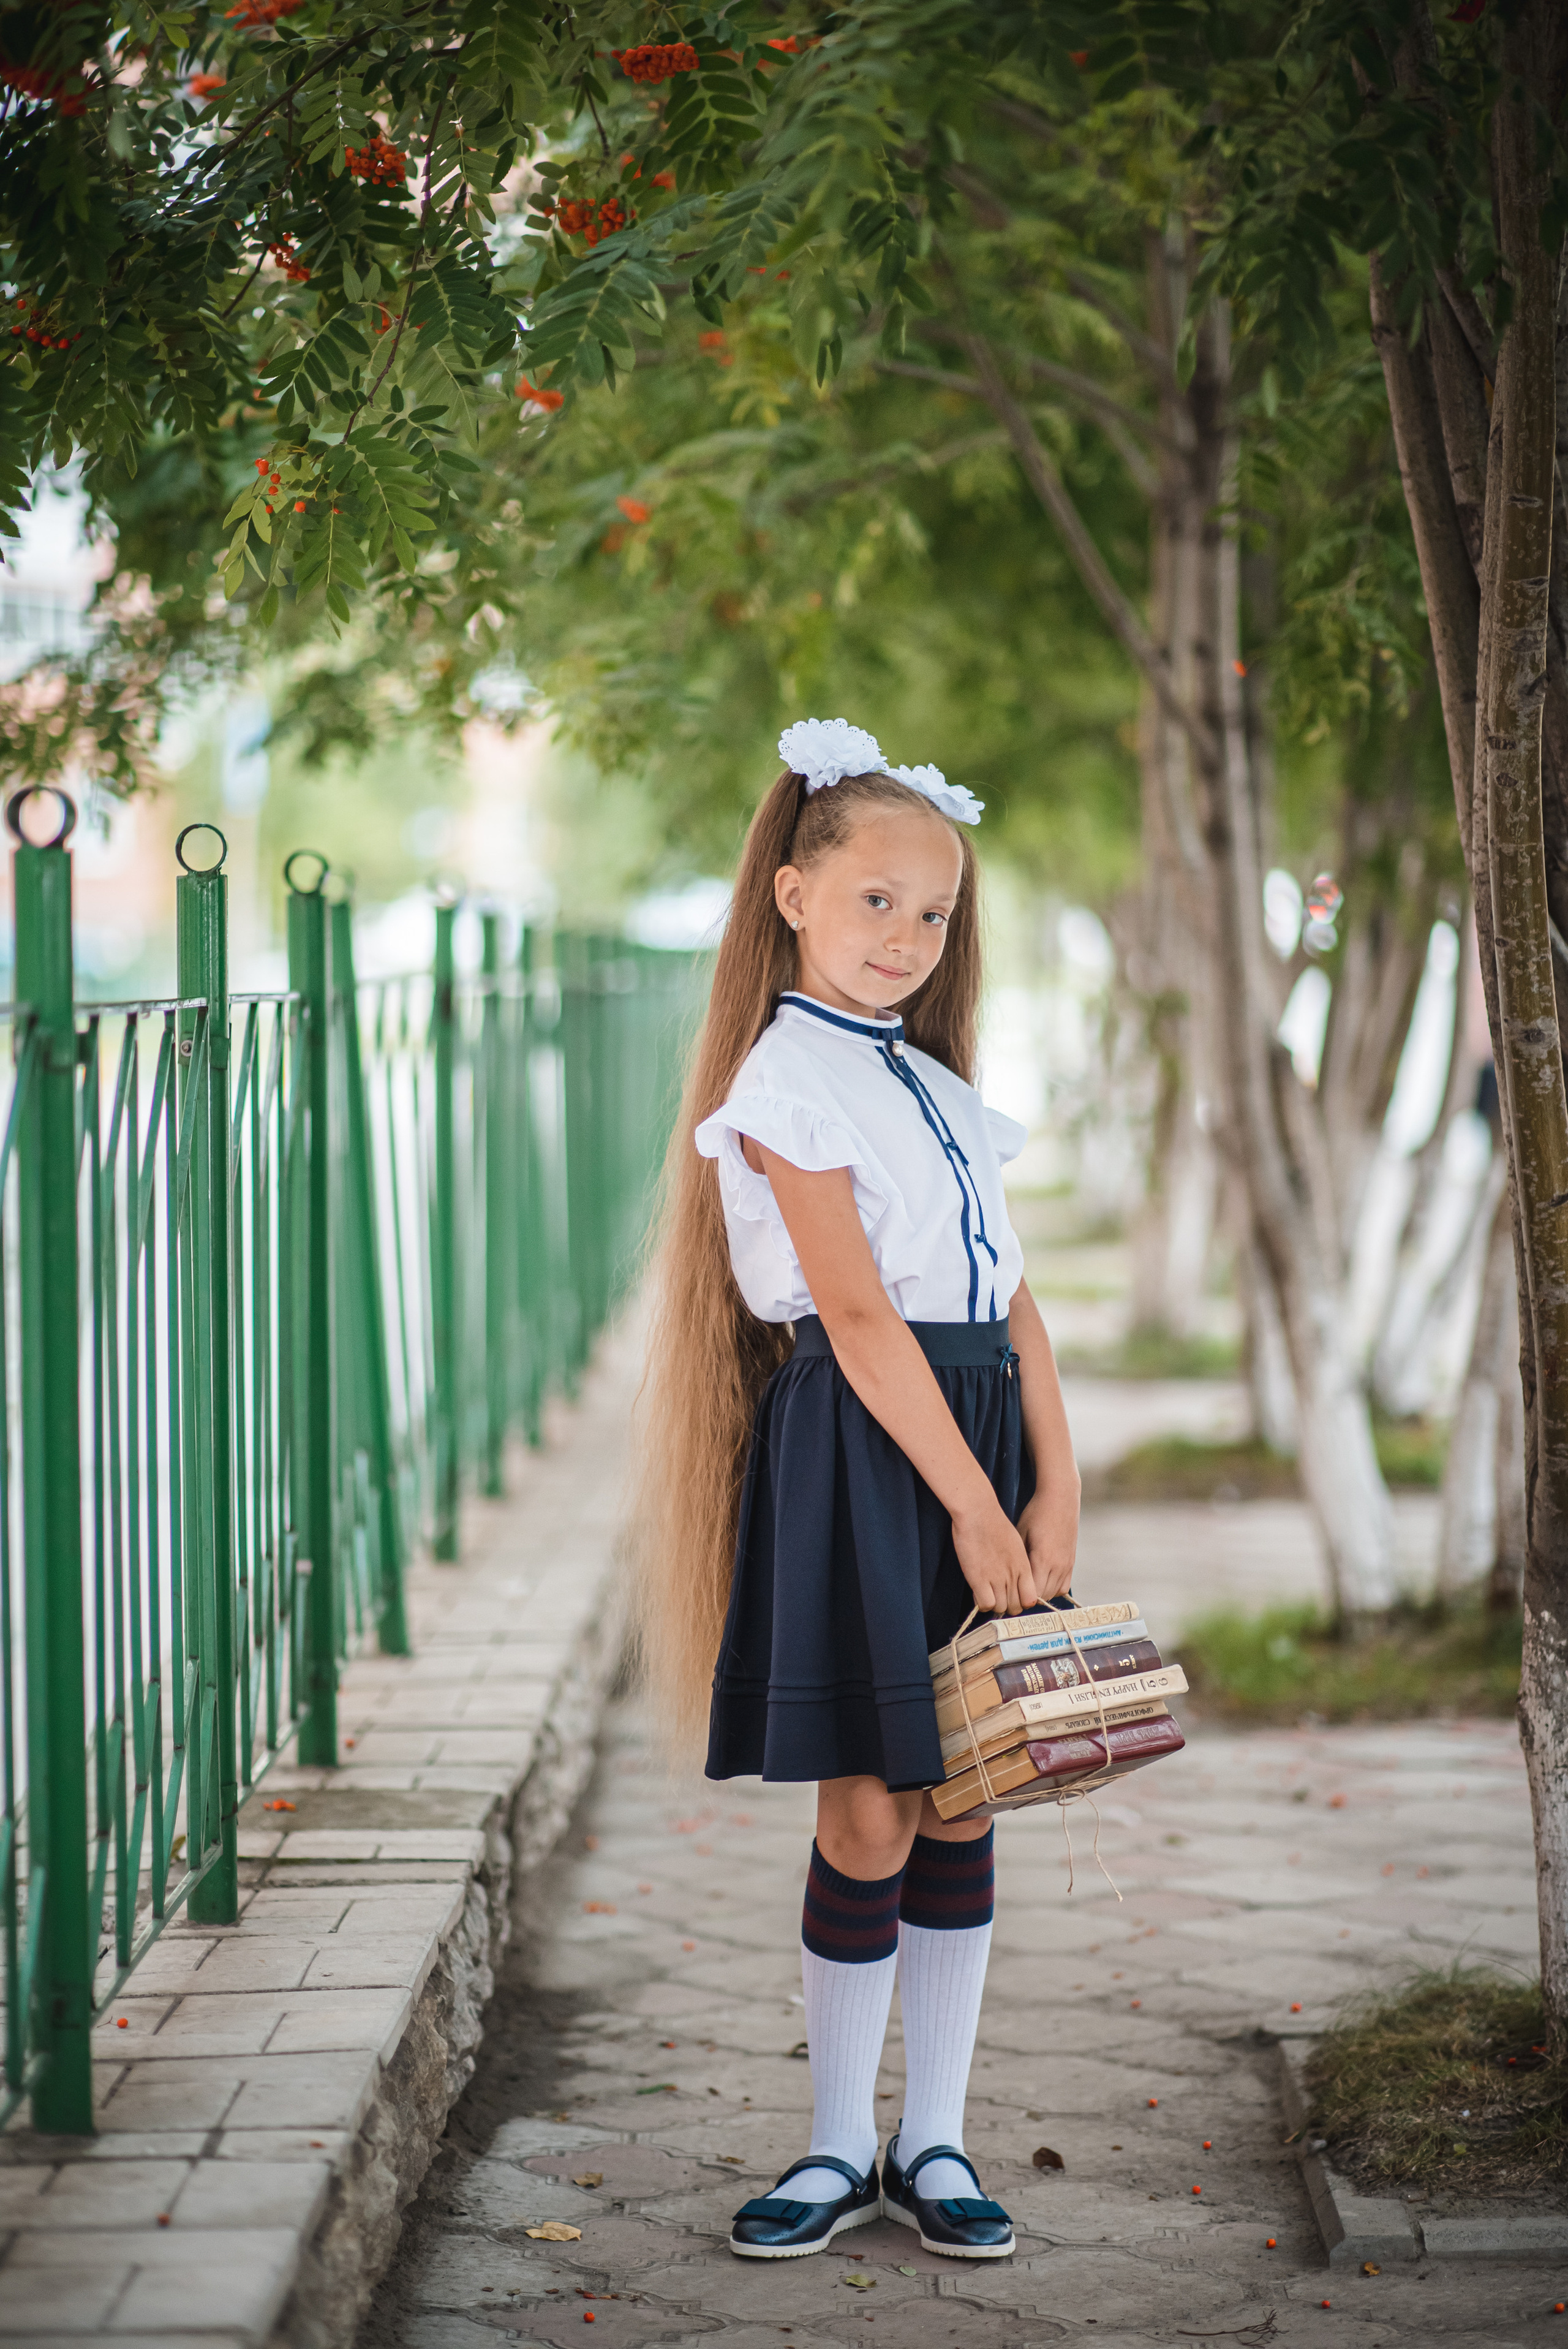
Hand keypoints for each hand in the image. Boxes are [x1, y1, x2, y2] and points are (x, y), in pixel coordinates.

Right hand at [952, 1504, 1038, 1618]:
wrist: (978, 1513)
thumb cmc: (994, 1523)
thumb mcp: (1016, 1543)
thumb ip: (1019, 1562)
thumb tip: (1016, 1573)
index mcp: (1024, 1566)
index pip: (1031, 1599)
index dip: (1022, 1601)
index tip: (1013, 1597)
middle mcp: (1013, 1575)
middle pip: (1016, 1607)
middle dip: (1007, 1605)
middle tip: (998, 1596)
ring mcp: (997, 1579)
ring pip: (1000, 1608)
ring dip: (994, 1604)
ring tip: (987, 1593)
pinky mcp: (979, 1580)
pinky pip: (985, 1604)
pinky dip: (981, 1603)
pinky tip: (978, 1593)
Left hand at [1017, 1484, 1078, 1603]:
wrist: (1061, 1499)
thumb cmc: (1036, 1514)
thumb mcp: (1020, 1534)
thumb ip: (1017, 1559)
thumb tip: (1004, 1576)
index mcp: (1043, 1559)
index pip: (1031, 1593)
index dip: (1018, 1595)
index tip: (1006, 1593)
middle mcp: (1058, 1566)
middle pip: (1042, 1597)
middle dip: (1027, 1597)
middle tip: (1013, 1593)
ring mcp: (1067, 1565)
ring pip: (1053, 1594)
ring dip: (1040, 1594)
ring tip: (1025, 1587)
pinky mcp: (1071, 1563)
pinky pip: (1064, 1587)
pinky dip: (1053, 1589)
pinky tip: (1041, 1581)